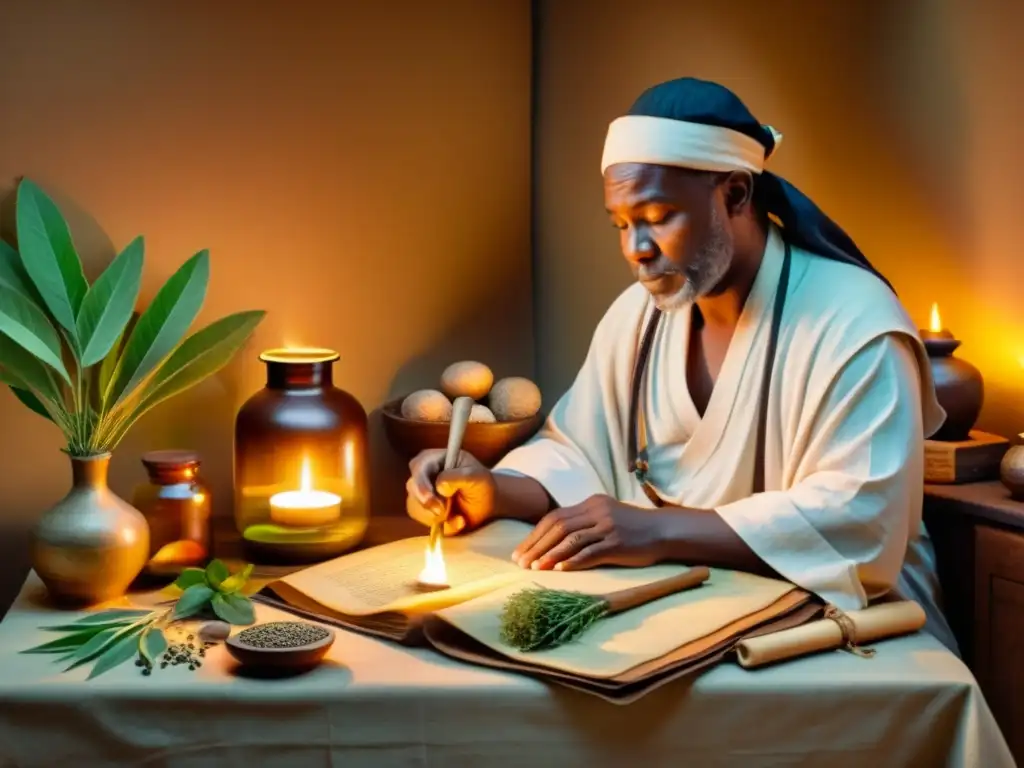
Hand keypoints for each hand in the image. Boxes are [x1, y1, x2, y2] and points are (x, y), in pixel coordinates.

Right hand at [405, 448, 495, 534]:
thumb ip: (458, 477)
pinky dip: (441, 525)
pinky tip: (457, 522)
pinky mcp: (423, 509)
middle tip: (443, 512)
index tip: (430, 499)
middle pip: (412, 487)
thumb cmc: (483, 485)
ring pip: (414, 506)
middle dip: (427, 503)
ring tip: (458, 517)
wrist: (487, 504)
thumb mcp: (477, 477)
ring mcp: (422, 492)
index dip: (421, 483)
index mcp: (435, 458)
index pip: (419, 466)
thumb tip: (440, 486)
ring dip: (435, 516)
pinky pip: (422, 519)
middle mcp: (424, 473)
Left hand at [511, 494, 663, 570]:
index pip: (554, 518)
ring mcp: (608, 527)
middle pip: (558, 527)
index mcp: (591, 503)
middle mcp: (597, 511)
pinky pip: (590, 552)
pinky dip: (572, 561)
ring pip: (571, 539)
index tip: (520, 551)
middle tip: (521, 562)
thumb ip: (583, 523)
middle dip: (536, 545)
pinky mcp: (618, 543)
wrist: (663, 531)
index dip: (535, 535)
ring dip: (549, 554)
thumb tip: (552, 539)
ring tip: (534, 568)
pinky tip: (560, 570)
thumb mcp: (605, 516)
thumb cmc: (632, 528)